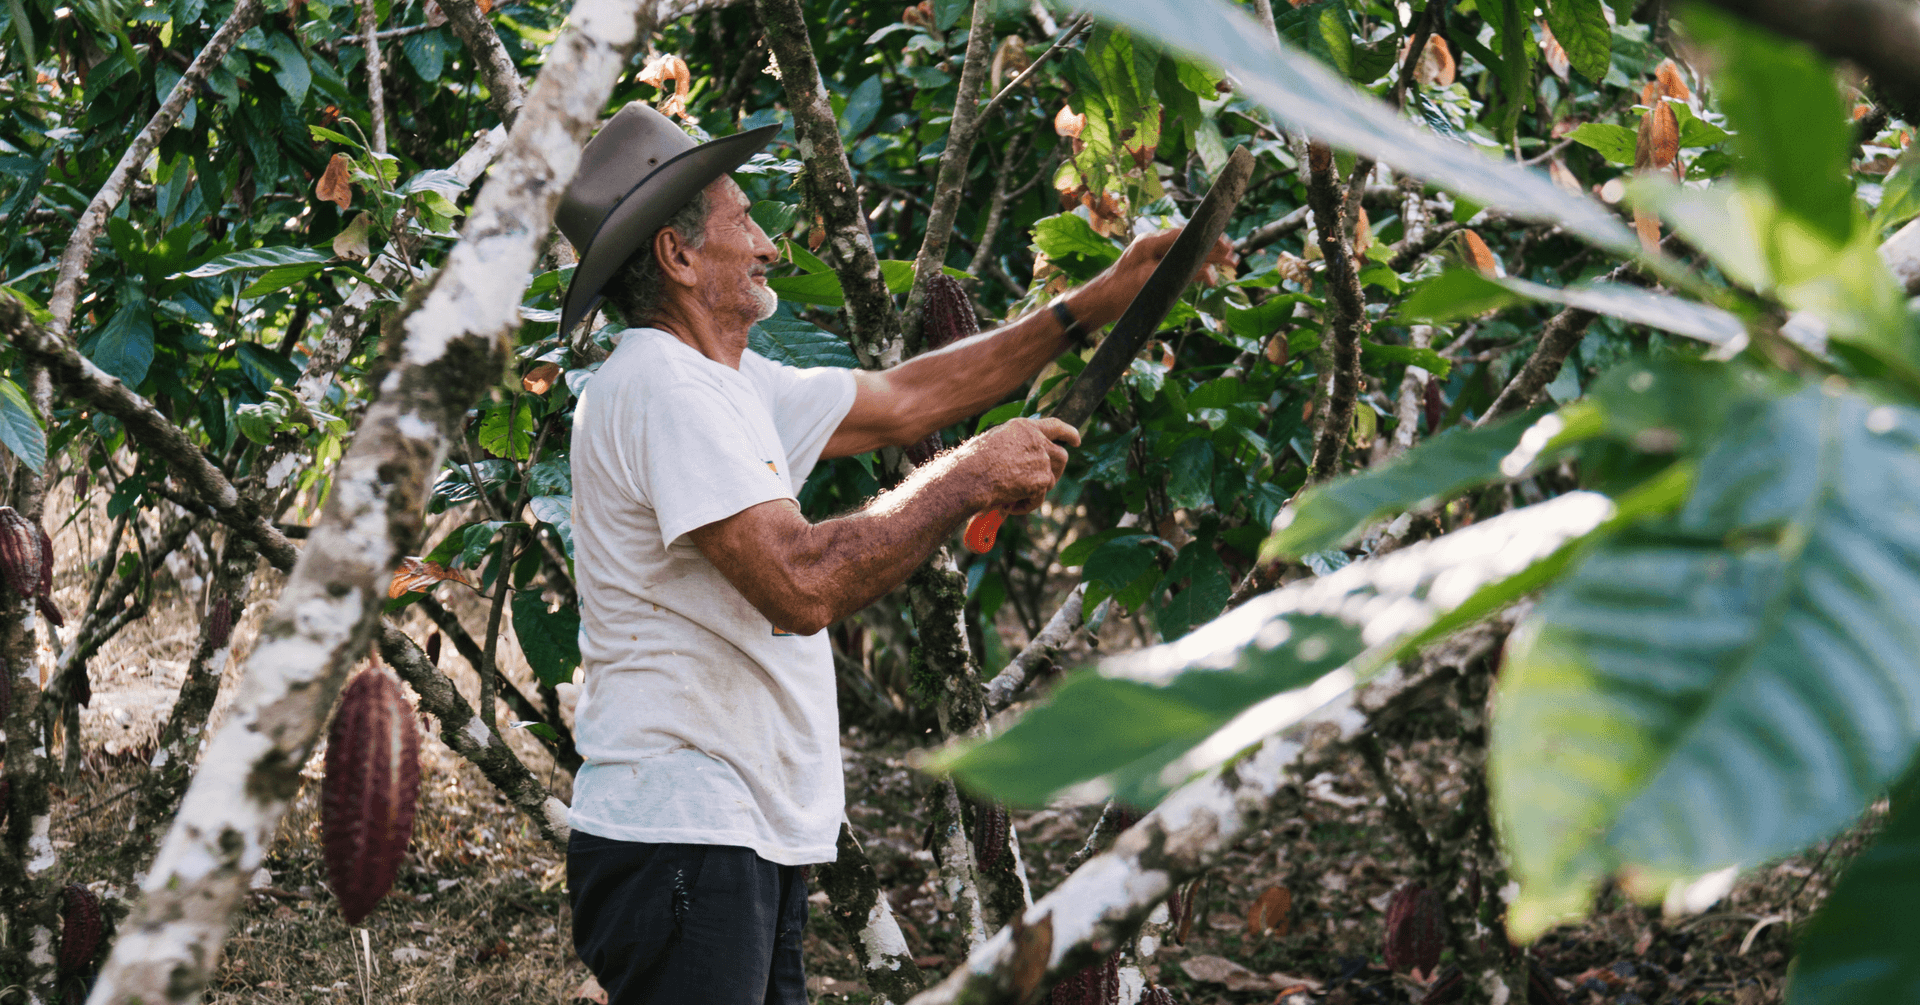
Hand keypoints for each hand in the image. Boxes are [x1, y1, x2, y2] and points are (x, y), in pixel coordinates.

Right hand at [953, 417, 1081, 513]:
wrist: (968, 478)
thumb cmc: (971, 463)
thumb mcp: (994, 443)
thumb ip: (1015, 446)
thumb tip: (1023, 461)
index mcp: (1024, 428)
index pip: (1055, 425)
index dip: (1069, 433)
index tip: (1076, 440)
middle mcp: (1037, 440)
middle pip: (1061, 456)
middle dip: (1056, 471)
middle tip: (1043, 484)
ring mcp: (1042, 460)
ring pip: (1051, 479)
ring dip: (1037, 491)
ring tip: (1013, 497)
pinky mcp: (1041, 480)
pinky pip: (1039, 498)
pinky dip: (1026, 505)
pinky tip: (1009, 505)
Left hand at [1067, 227, 1238, 326]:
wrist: (1099, 304)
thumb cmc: (1119, 292)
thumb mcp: (1152, 283)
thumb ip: (1180, 276)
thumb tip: (1208, 273)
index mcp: (1151, 242)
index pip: (1186, 235)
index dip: (1208, 239)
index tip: (1226, 245)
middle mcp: (1153, 245)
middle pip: (1189, 244)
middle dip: (1213, 250)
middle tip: (1234, 258)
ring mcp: (1153, 257)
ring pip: (1186, 254)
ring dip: (1207, 260)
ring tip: (1229, 264)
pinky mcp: (1153, 269)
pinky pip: (1179, 265)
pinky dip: (1195, 269)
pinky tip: (1208, 276)